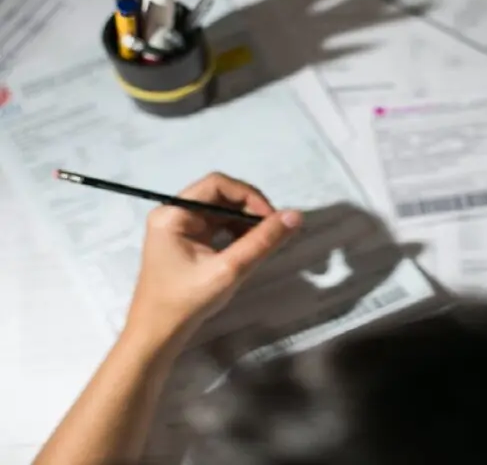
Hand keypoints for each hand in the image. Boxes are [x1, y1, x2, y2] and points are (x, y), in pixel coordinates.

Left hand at [125, 173, 301, 345]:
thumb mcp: (229, 270)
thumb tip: (295, 216)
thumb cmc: (187, 301)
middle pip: (220, 195)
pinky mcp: (186, 241)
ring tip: (260, 243)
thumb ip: (262, 241)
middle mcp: (173, 213)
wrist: (158, 334)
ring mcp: (179, 227)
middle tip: (271, 232)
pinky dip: (236, 233)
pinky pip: (216, 226)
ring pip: (221, 211)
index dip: (249, 196)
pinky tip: (246, 250)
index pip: (217, 184)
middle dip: (249, 210)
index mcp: (174, 213)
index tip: (271, 219)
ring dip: (244, 222)